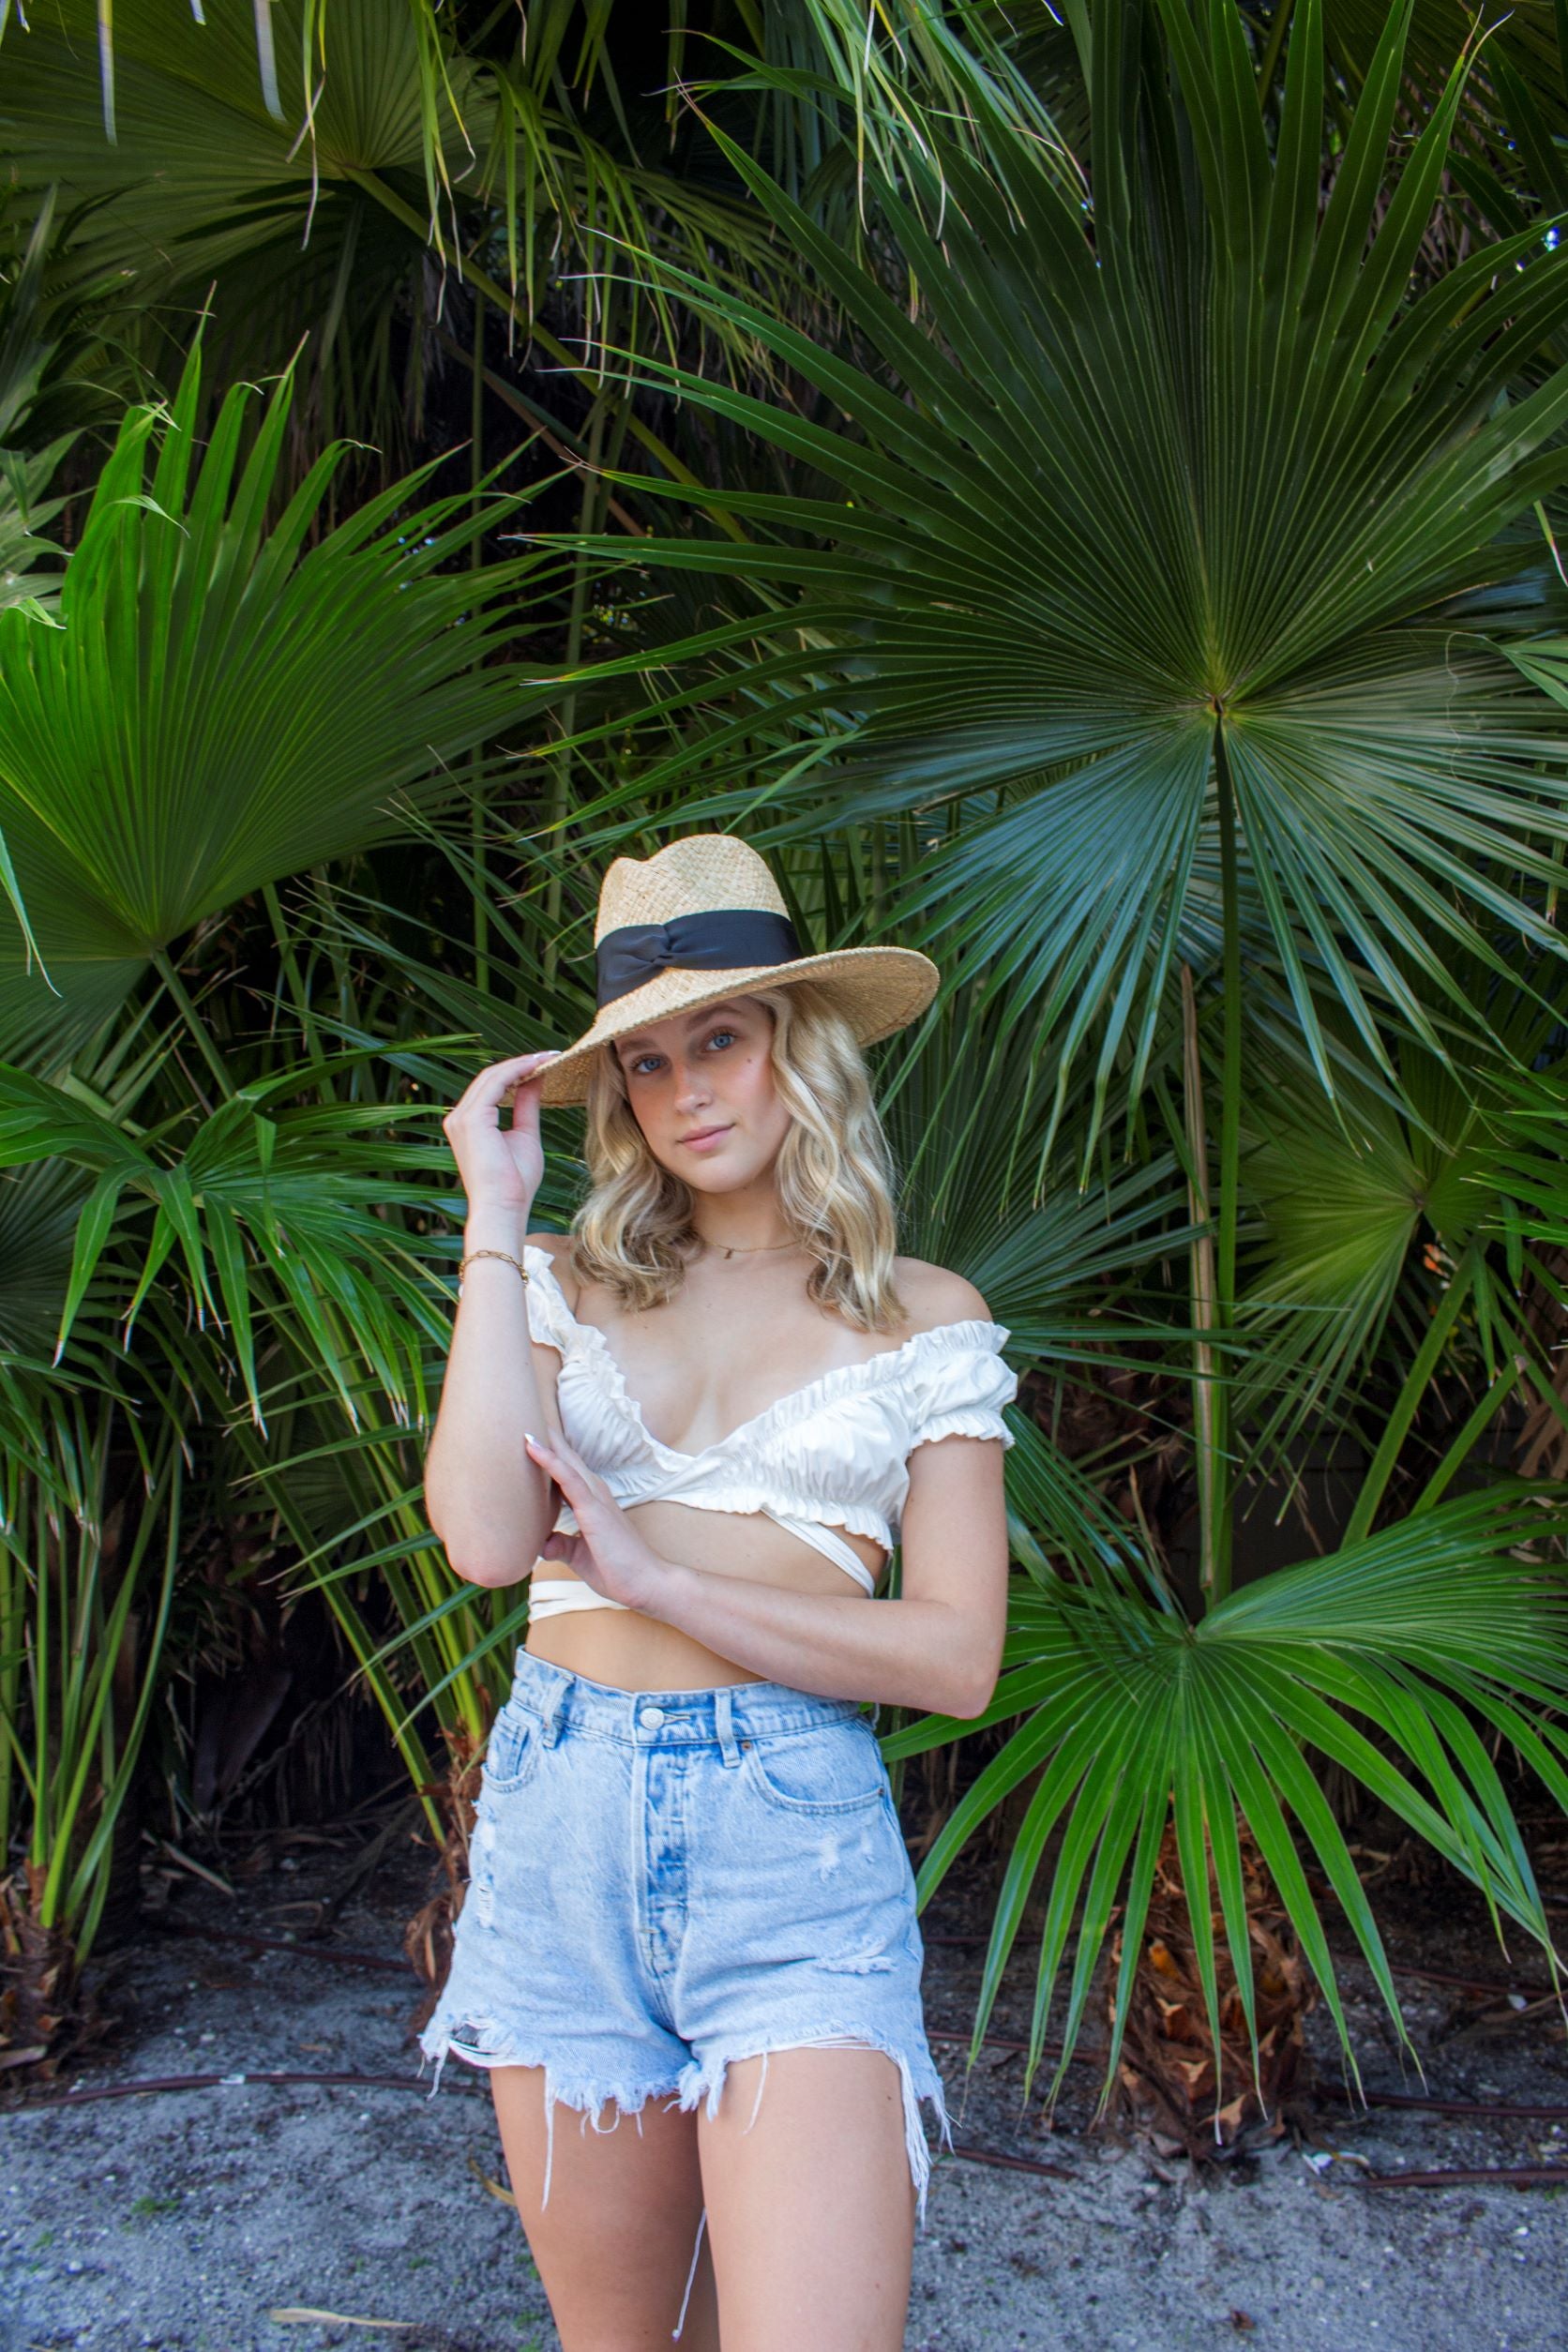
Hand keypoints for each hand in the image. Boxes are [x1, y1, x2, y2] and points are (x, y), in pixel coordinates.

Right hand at [442, 1051, 558, 1214]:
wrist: (504, 1207)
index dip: (517, 1072)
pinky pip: (496, 1083)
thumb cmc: (514, 1182)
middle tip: (549, 1055)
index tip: (544, 1063)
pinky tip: (538, 1066)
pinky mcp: (472, 1118)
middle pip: (490, 1078)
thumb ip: (527, 1106)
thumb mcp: (525, 1134)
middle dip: (520, 1064)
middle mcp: (458, 1117)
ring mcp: (461, 1117)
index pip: (491, 1087)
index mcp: (468, 1123)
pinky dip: (517, 1071)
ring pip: (492, 1076)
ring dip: (521, 1064)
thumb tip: (536, 1078)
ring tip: (547, 1058)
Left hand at [524, 1428, 669, 1613]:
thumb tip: (541, 1545)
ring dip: (546, 1442)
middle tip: (525, 1416)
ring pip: (566, 1462)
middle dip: (547, 1439)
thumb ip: (561, 1546)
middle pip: (566, 1459)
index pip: (567, 1472)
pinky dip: (550, 1461)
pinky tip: (533, 1446)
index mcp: (591, 1502)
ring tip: (524, 1422)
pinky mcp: (593, 1509)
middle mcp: (594, 1493)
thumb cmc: (618, 1569)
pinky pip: (568, 1479)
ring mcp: (595, 1499)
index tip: (529, 1436)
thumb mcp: (580, 1556)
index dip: (550, 1454)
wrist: (646, 1584)